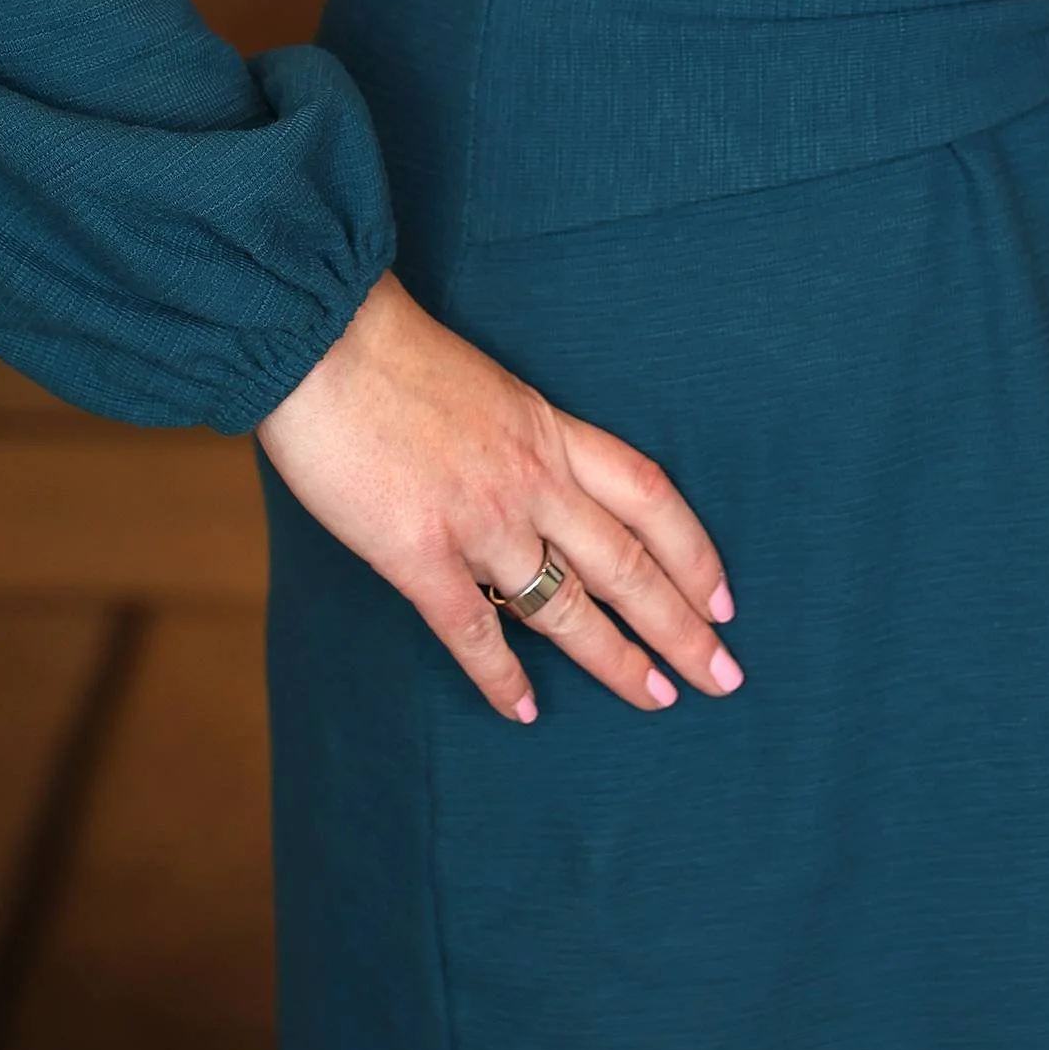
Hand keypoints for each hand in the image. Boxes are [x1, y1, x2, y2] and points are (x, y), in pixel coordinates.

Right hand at [257, 271, 743, 725]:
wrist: (324, 339)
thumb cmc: (396, 354)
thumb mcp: (491, 386)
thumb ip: (524, 439)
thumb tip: (544, 486)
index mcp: (551, 431)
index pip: (651, 498)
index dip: (695, 553)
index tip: (723, 600)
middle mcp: (532, 479)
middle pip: (629, 565)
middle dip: (682, 627)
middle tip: (724, 677)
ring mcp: (479, 520)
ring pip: (568, 606)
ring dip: (617, 660)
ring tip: (657, 699)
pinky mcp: (418, 553)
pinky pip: (474, 631)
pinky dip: (502, 677)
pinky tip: (525, 711)